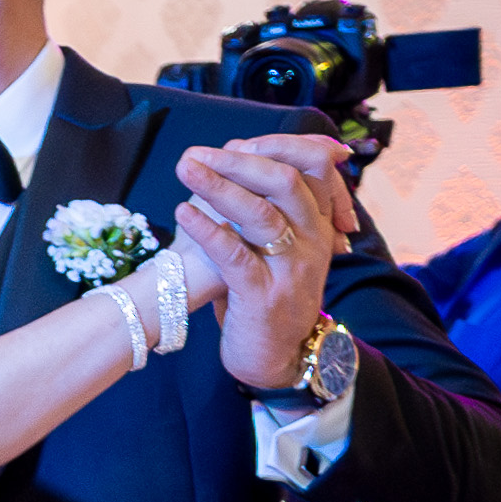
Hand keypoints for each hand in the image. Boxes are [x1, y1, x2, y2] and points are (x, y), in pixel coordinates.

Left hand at [175, 135, 353, 390]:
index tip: (231, 143)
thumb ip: (266, 203)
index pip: (313, 164)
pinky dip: (207, 229)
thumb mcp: (277, 246)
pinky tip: (181, 213)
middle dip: (238, 161)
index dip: (273, 146)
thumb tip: (236, 152)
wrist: (278, 358)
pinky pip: (235, 255)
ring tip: (184, 169)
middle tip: (196, 154)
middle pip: (286, 181)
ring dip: (217, 186)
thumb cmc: (268, 294)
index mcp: (319, 223)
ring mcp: (291, 268)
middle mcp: (312, 241)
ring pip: (261, 213)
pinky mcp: (263, 296)